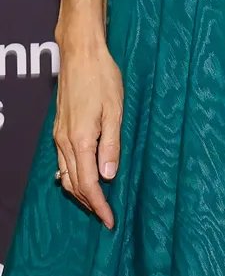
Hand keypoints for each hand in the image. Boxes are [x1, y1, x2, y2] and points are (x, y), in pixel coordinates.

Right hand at [52, 29, 122, 228]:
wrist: (80, 54)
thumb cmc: (102, 78)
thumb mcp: (115, 110)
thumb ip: (111, 144)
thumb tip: (108, 175)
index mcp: (80, 140)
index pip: (88, 184)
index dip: (99, 206)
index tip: (110, 221)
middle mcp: (64, 142)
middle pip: (74, 184)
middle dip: (90, 203)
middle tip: (106, 216)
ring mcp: (59, 135)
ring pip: (65, 175)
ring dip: (80, 192)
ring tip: (98, 202)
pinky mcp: (59, 128)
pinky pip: (63, 162)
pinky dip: (73, 176)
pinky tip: (83, 177)